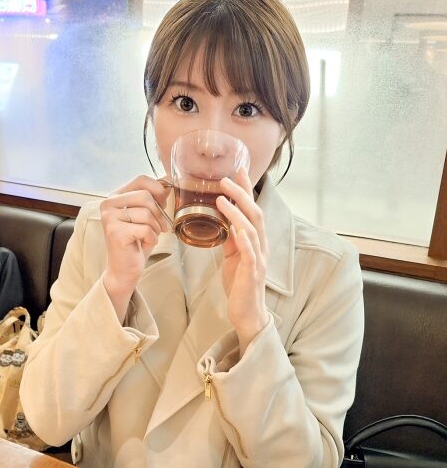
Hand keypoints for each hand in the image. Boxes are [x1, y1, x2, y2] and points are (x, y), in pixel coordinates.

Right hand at [100, 176, 169, 318]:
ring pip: (146, 213)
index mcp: (116, 196)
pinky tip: (144, 243)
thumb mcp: (147, 217)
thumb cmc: (136, 242)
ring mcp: (110, 218)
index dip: (158, 190)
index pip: (141, 180)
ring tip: (150, 236)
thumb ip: (154, 200)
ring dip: (156, 227)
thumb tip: (168, 184)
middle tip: (162, 226)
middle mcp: (108, 204)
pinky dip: (152, 237)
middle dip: (159, 213)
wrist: (124, 269)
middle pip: (145, 196)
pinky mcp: (115, 232)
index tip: (163, 204)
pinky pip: (145, 229)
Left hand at [216, 168, 268, 355]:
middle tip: (225, 178)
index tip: (238, 170)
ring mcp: (258, 259)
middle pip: (255, 214)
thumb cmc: (239, 283)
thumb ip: (230, 237)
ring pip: (252, 230)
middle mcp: (261, 246)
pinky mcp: (252, 274)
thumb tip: (221, 219)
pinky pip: (250, 254)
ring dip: (237, 212)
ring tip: (221, 198)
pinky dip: (243, 240)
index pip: (252, 210)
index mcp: (256, 240)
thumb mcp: (232, 255)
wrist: (246, 313)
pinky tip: (235, 229)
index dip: (246, 190)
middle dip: (241, 194)